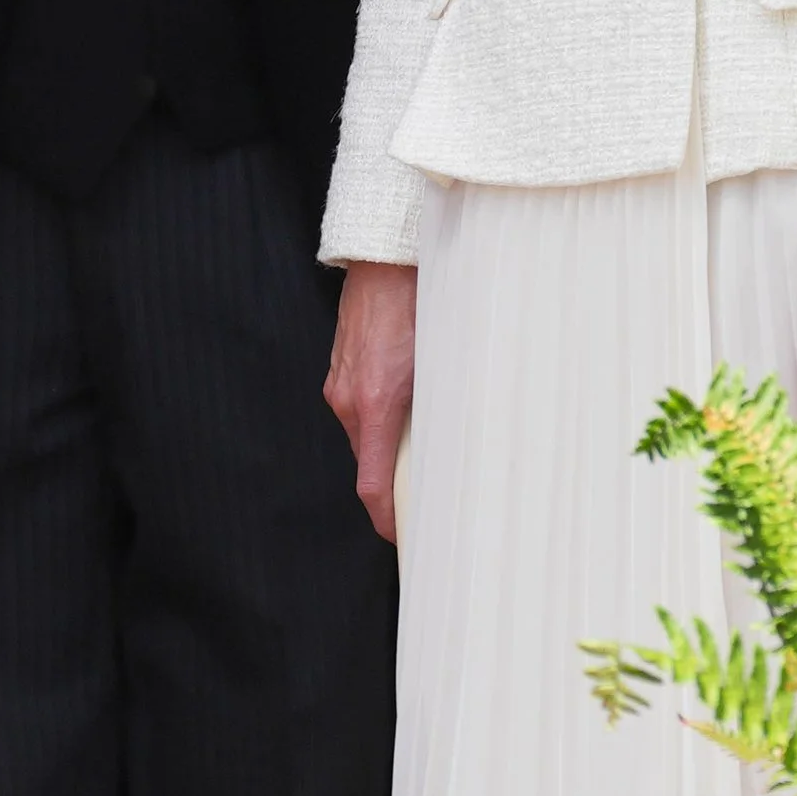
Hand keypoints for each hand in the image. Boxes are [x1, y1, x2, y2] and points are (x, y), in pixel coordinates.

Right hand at [326, 260, 415, 542]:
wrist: (386, 257)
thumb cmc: (419, 301)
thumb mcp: (443, 362)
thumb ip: (442, 411)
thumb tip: (456, 449)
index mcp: (375, 404)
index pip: (372, 485)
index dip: (387, 519)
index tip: (401, 538)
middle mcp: (349, 401)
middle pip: (371, 463)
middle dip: (398, 481)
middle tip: (434, 494)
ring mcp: (340, 386)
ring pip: (369, 436)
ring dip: (395, 445)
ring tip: (430, 438)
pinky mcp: (341, 371)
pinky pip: (362, 411)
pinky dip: (384, 419)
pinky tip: (411, 401)